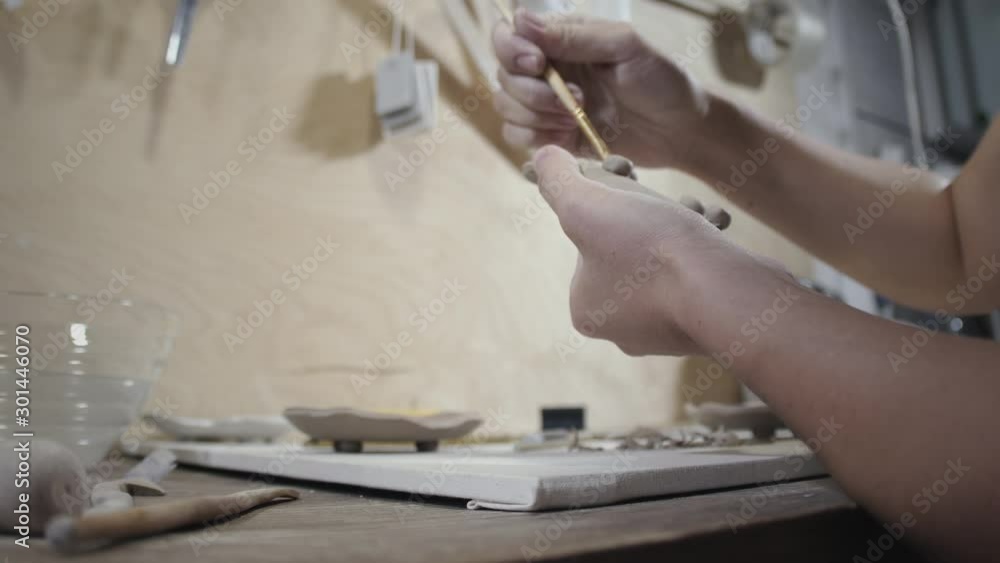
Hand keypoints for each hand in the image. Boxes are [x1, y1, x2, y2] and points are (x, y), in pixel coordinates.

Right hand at [492, 9, 708, 167]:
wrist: (680, 130)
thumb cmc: (660, 80)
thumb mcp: (624, 47)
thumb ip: (574, 36)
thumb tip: (521, 21)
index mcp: (561, 38)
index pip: (509, 33)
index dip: (510, 48)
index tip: (536, 63)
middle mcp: (548, 68)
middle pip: (502, 73)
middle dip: (530, 90)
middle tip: (575, 99)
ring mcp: (547, 104)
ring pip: (506, 106)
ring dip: (535, 115)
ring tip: (575, 118)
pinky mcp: (551, 136)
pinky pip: (517, 136)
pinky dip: (536, 137)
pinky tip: (568, 136)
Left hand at [530, 145, 781, 356]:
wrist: (726, 294)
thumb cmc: (651, 251)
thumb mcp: (587, 204)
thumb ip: (557, 180)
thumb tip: (540, 157)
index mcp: (586, 308)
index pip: (588, 238)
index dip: (606, 196)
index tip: (625, 173)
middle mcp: (622, 328)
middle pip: (629, 247)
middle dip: (648, 211)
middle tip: (666, 195)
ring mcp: (667, 330)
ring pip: (666, 259)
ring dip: (681, 223)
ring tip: (695, 211)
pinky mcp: (707, 324)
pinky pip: (698, 274)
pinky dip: (706, 245)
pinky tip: (717, 228)